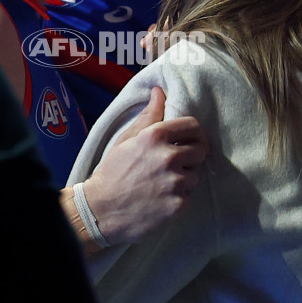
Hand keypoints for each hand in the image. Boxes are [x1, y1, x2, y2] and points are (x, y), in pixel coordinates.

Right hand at [82, 87, 206, 244]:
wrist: (101, 210)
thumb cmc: (112, 172)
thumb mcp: (126, 139)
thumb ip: (148, 116)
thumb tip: (159, 92)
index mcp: (155, 136)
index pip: (193, 126)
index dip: (193, 133)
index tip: (189, 140)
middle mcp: (169, 157)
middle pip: (200, 150)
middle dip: (190, 156)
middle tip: (174, 163)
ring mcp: (175, 182)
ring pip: (195, 175)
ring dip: (184, 178)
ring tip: (163, 183)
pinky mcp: (179, 204)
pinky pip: (190, 196)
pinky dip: (179, 197)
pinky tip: (161, 198)